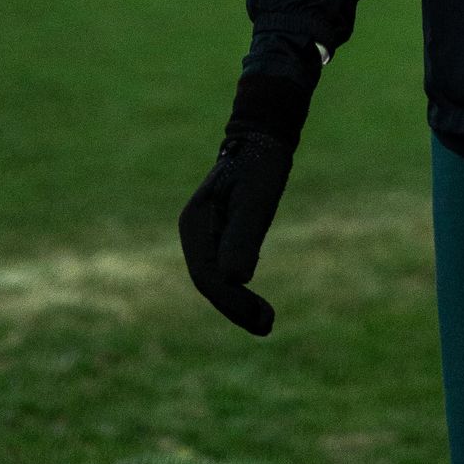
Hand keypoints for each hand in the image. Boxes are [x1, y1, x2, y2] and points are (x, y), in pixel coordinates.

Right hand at [179, 129, 292, 334]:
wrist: (262, 137)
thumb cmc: (260, 166)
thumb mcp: (256, 200)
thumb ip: (244, 237)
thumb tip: (234, 280)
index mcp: (195, 225)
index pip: (208, 276)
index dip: (232, 302)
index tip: (260, 317)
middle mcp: (195, 233)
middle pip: (210, 282)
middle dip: (236, 308)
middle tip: (268, 326)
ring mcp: (205, 235)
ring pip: (217, 280)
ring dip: (238, 304)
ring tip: (267, 323)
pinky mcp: (220, 236)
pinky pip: (224, 270)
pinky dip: (240, 290)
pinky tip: (258, 305)